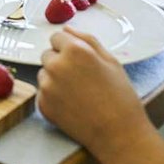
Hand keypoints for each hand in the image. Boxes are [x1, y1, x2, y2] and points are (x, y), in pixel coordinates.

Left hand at [37, 27, 150, 156]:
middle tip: (80, 79)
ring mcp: (47, 85)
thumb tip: (66, 29)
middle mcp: (56, 65)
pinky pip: (43, 93)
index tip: (79, 61)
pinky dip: (53, 97)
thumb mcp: (111, 61)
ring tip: (78, 94)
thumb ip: (87, 40)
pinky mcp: (42, 104)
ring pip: (44, 74)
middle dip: (60, 62)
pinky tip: (71, 105)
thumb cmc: (120, 97)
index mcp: (74, 51)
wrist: (119, 135)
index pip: (56, 37)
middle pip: (47, 55)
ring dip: (55, 79)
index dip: (68, 48)